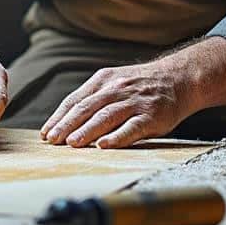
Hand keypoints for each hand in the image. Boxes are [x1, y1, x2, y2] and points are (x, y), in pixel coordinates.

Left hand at [39, 58, 196, 148]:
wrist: (179, 78)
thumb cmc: (141, 86)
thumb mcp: (115, 81)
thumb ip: (94, 97)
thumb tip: (66, 120)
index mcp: (103, 80)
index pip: (75, 100)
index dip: (59, 117)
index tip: (46, 133)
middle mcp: (116, 89)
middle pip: (86, 108)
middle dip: (66, 125)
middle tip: (52, 140)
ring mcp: (134, 102)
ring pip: (105, 117)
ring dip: (87, 131)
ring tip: (72, 143)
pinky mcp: (151, 116)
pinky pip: (131, 127)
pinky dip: (116, 137)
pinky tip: (103, 145)